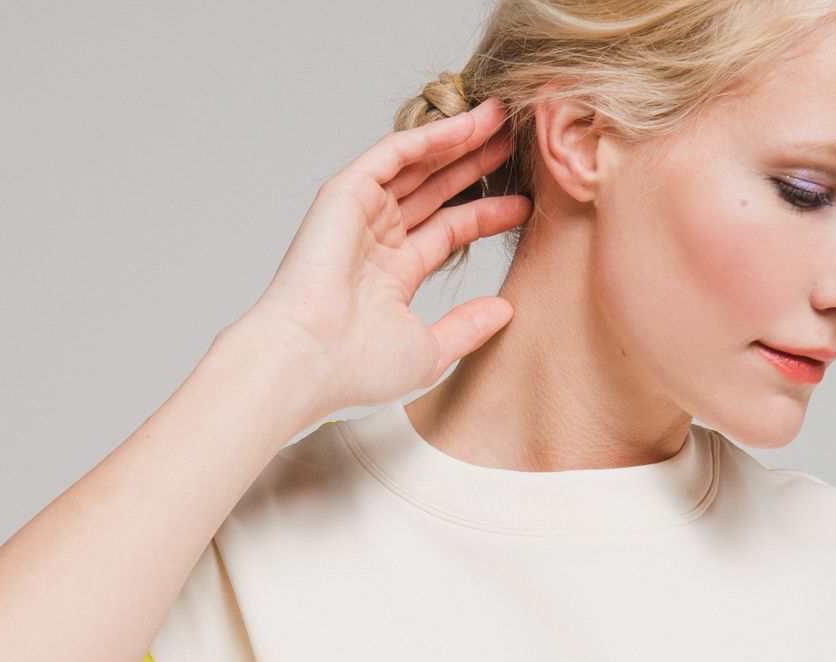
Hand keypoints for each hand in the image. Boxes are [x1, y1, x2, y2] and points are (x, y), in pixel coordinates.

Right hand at [241, 96, 532, 417]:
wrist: (310, 360)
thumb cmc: (357, 368)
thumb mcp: (429, 351)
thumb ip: (468, 327)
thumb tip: (507, 310)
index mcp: (392, 275)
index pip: (448, 231)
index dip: (486, 214)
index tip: (525, 205)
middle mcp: (375, 239)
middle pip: (436, 190)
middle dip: (475, 164)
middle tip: (517, 143)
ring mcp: (360, 213)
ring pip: (418, 164)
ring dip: (458, 139)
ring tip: (501, 117)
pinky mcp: (345, 193)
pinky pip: (395, 152)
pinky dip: (430, 136)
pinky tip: (467, 124)